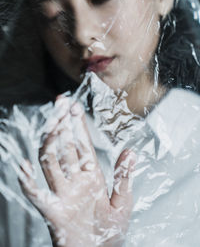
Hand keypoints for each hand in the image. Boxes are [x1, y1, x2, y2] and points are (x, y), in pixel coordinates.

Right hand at [19, 97, 134, 246]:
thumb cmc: (110, 232)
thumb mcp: (123, 202)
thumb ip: (124, 176)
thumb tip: (131, 151)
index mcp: (91, 175)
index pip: (82, 144)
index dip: (78, 125)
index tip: (74, 107)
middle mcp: (74, 180)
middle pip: (64, 148)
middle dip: (63, 126)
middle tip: (61, 104)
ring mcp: (62, 194)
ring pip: (51, 163)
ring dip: (50, 143)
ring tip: (52, 123)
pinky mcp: (53, 212)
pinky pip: (37, 195)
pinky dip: (28, 183)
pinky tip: (24, 168)